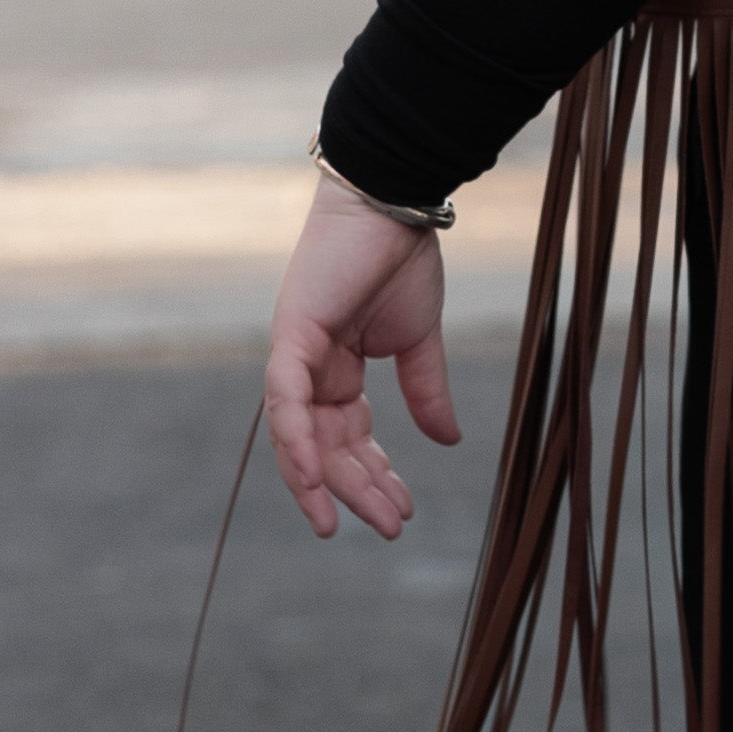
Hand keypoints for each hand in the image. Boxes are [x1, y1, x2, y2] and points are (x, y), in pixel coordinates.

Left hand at [264, 178, 461, 540]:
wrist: (395, 203)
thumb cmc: (401, 260)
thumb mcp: (419, 341)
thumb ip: (426, 391)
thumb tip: (447, 441)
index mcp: (335, 370)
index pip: (348, 438)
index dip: (374, 477)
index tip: (402, 512)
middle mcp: (307, 369)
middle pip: (323, 447)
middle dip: (354, 490)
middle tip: (388, 528)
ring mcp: (294, 354)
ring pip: (298, 436)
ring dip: (321, 482)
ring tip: (345, 522)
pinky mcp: (291, 336)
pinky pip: (285, 401)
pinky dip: (296, 442)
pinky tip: (314, 480)